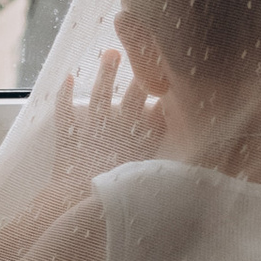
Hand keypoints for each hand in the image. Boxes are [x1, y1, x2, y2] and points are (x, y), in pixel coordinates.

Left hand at [48, 47, 161, 195]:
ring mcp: (92, 130)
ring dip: (105, 73)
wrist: (79, 209)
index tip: (170, 76)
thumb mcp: (150, 182)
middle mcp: (120, 129)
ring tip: (111, 52)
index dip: (165, 91)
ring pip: (100, 95)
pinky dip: (63, 94)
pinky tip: (65, 77)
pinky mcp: (67, 137)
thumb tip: (197, 163)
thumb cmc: (119, 201)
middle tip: (145, 51)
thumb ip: (169, 170)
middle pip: (131, 94)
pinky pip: (64, 111)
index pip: (158, 109)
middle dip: (139, 73)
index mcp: (142, 141)